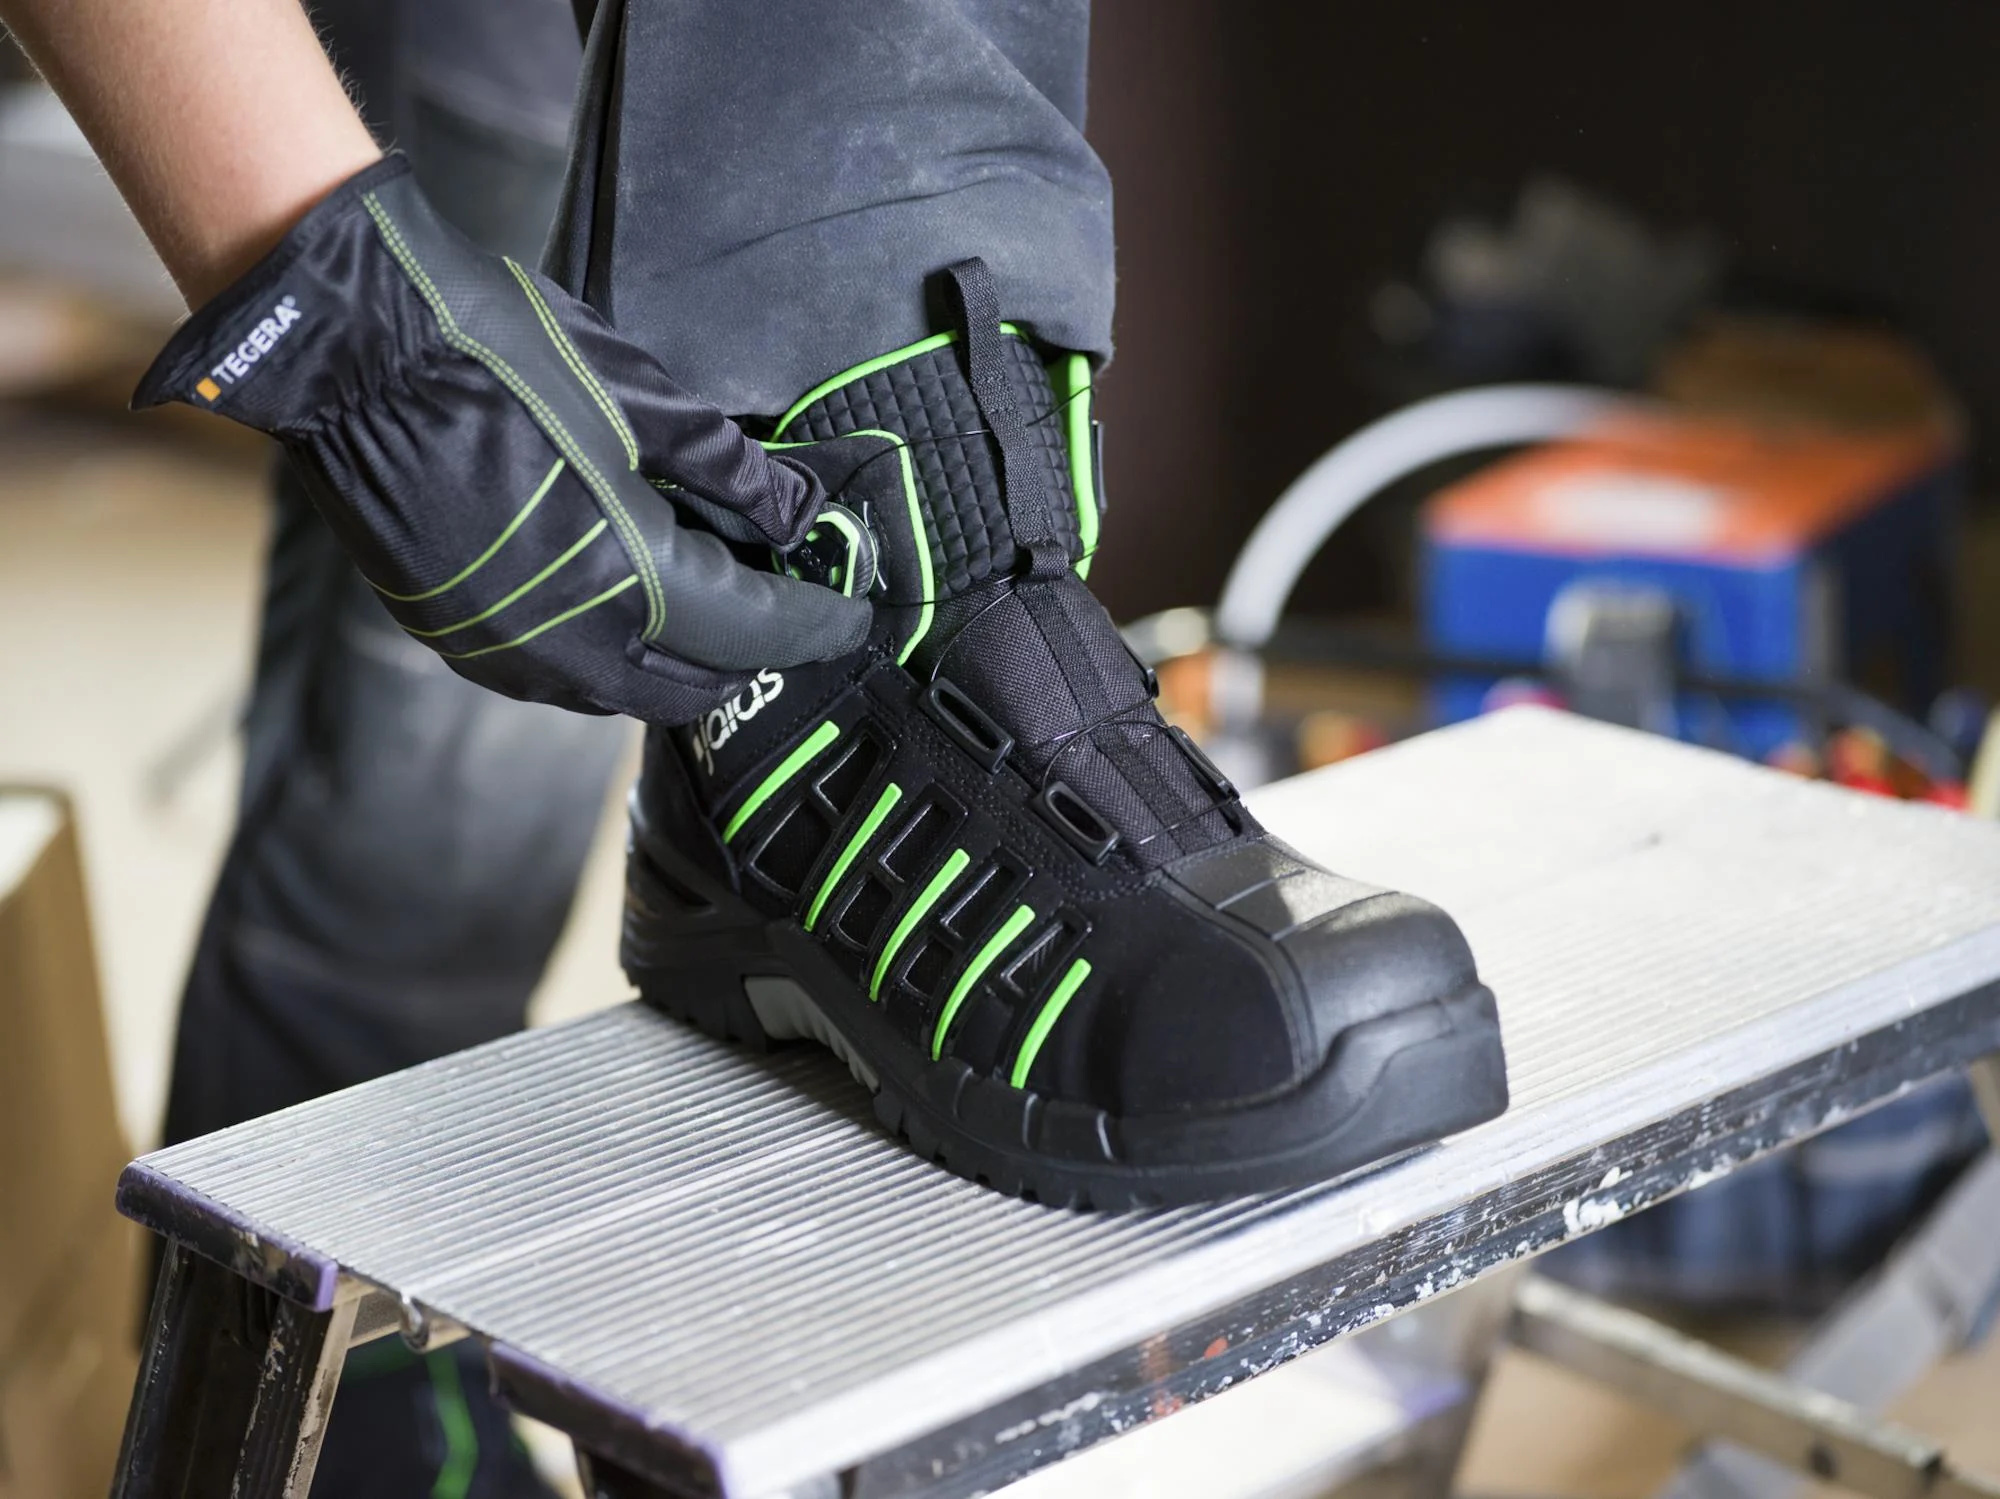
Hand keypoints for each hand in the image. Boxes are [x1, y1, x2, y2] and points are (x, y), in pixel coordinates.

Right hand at [135, 156, 870, 722]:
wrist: (350, 353)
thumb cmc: (500, 354)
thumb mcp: (642, 396)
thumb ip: (729, 470)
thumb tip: (796, 511)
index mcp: (630, 574)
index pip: (757, 631)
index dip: (815, 624)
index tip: (851, 616)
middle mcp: (570, 638)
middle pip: (693, 687)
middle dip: (749, 657)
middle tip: (778, 610)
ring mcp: (505, 650)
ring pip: (621, 695)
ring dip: (675, 665)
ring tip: (703, 607)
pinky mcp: (456, 639)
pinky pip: (556, 680)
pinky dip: (607, 659)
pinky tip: (619, 609)